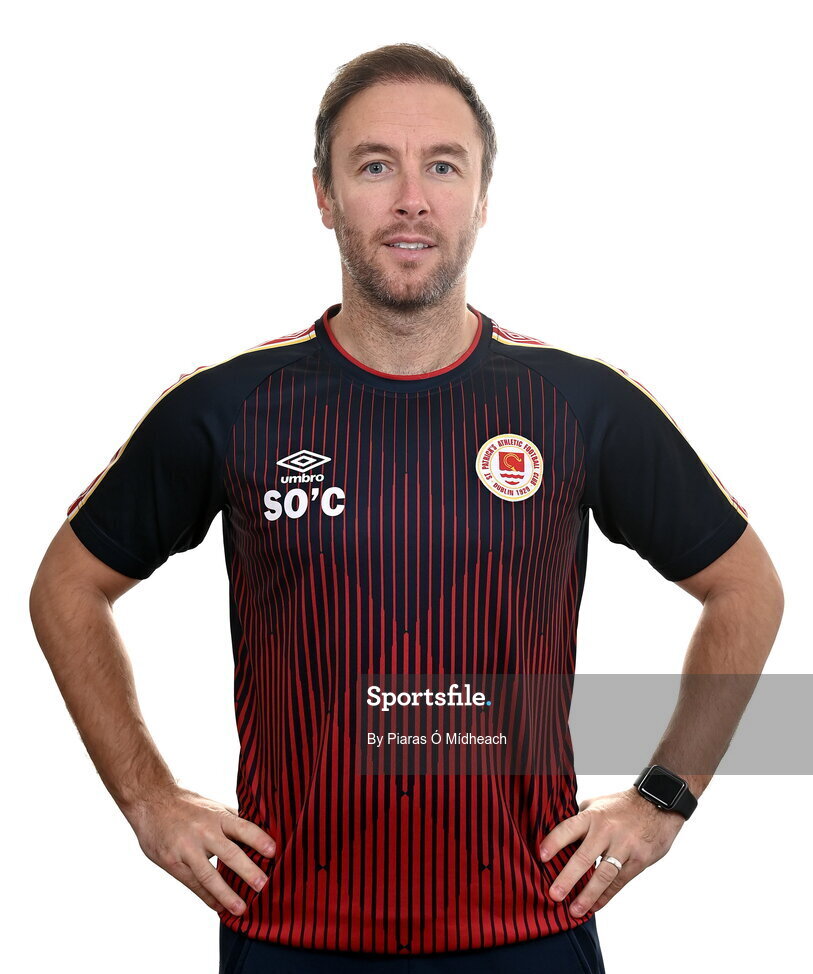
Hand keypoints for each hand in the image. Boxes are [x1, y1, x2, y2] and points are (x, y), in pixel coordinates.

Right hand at [124, 786, 276, 916]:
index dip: (259, 839)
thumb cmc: (188, 805)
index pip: (243, 827)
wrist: (151, 802)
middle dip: (248, 871)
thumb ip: (232, 821)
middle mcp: (204, 832)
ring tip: (241, 908)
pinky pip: (194, 883)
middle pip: (230, 854)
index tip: (273, 852)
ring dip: (227, 894)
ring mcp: (187, 848)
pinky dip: (207, 897)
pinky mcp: (173, 862)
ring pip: (209, 876)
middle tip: (263, 886)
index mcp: (217, 816)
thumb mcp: (212, 806)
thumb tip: (260, 833)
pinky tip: (219, 907)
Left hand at [538, 787, 684, 916]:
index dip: (554, 843)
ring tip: (574, 910)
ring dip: (587, 895)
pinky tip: (594, 906)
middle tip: (554, 895)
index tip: (541, 858)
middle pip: (583, 857)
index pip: (568, 829)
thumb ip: (579, 819)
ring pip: (603, 875)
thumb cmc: (621, 805)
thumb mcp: (597, 804)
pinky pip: (619, 882)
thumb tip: (557, 834)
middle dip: (567, 878)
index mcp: (592, 815)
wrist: (658, 804)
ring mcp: (624, 846)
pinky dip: (605, 896)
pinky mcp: (638, 860)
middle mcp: (606, 831)